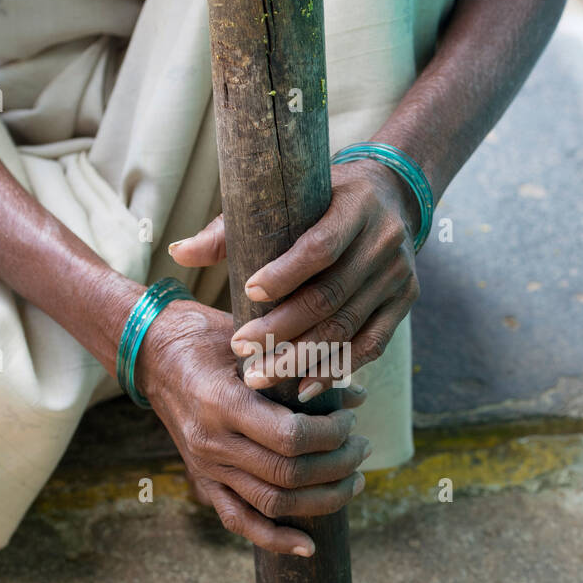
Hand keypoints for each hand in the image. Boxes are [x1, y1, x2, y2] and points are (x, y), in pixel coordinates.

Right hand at [137, 299, 370, 553]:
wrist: (153, 354)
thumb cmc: (207, 337)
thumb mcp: (253, 341)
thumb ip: (302, 369)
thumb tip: (358, 396)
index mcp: (223, 403)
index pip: (290, 437)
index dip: (331, 435)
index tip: (351, 419)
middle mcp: (213, 442)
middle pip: (288, 474)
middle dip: (337, 466)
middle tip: (362, 448)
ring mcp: (207, 468)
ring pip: (272, 503)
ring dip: (322, 499)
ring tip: (354, 480)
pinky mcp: (204, 482)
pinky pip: (239, 521)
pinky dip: (275, 539)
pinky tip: (309, 546)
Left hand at [170, 159, 420, 400]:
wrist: (390, 195)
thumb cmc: (320, 198)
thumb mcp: (284, 198)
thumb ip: (229, 228)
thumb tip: (178, 251)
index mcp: (356, 205)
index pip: (321, 246)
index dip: (285, 273)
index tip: (248, 292)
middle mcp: (384, 241)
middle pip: (330, 296)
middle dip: (282, 330)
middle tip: (241, 350)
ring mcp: (398, 275)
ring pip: (347, 326)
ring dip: (302, 357)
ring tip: (261, 376)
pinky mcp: (404, 301)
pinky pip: (372, 344)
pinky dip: (338, 368)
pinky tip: (305, 386)